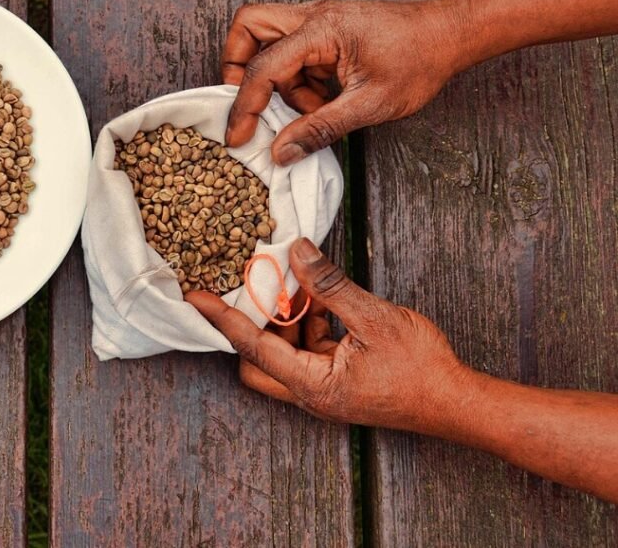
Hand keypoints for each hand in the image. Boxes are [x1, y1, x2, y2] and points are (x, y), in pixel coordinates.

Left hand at [185, 237, 466, 430]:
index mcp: (311, 386)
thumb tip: (298, 251)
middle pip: (258, 359)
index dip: (222, 319)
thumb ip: (330, 286)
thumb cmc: (421, 370)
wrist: (458, 403)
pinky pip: (310, 349)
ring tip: (290, 280)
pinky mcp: (339, 379)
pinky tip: (317, 295)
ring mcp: (324, 388)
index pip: (251, 347)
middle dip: (252, 321)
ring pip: (284, 352)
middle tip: (252, 284)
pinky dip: (308, 322)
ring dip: (285, 318)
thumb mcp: (374, 318)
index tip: (195, 297)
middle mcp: (310, 393)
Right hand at [222, 0, 466, 165]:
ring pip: (268, 40)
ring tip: (311, 109)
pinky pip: (293, 53)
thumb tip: (281, 152)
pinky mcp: (326, 32)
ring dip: (277, 80)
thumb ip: (321, 129)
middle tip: (249, 102)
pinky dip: (297, 80)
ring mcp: (318, 21)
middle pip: (249, 25)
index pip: (264, 66)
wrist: (451, 34)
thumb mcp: (371, 105)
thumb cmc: (420, 61)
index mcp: (322, 30)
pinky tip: (323, 101)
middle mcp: (313, 16)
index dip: (245, 105)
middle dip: (237, 64)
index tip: (237, 136)